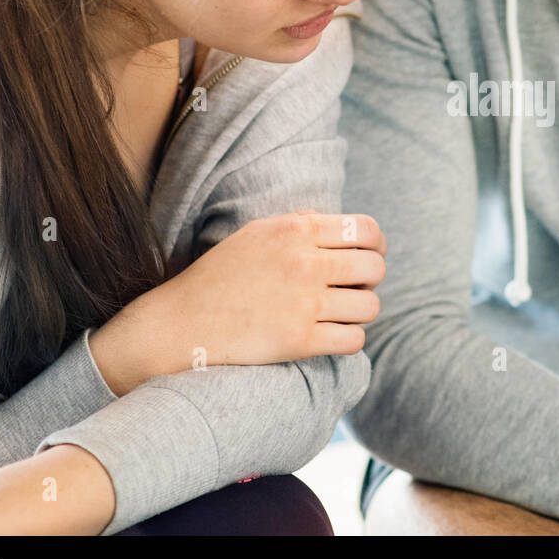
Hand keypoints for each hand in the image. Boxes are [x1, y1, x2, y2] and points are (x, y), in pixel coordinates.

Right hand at [112, 210, 384, 379]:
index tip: (368, 257)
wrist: (181, 323)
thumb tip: (329, 218)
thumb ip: (296, 222)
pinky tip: (333, 336)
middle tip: (352, 289)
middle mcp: (305, 262)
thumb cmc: (218, 277)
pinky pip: (355, 340)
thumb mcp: (254, 234)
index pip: (367, 230)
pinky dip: (350, 339)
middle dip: (369, 280)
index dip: (376, 245)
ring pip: (370, 306)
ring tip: (341, 313)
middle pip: (374, 268)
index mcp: (296, 231)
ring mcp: (305, 303)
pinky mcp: (300, 340)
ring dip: (360, 311)